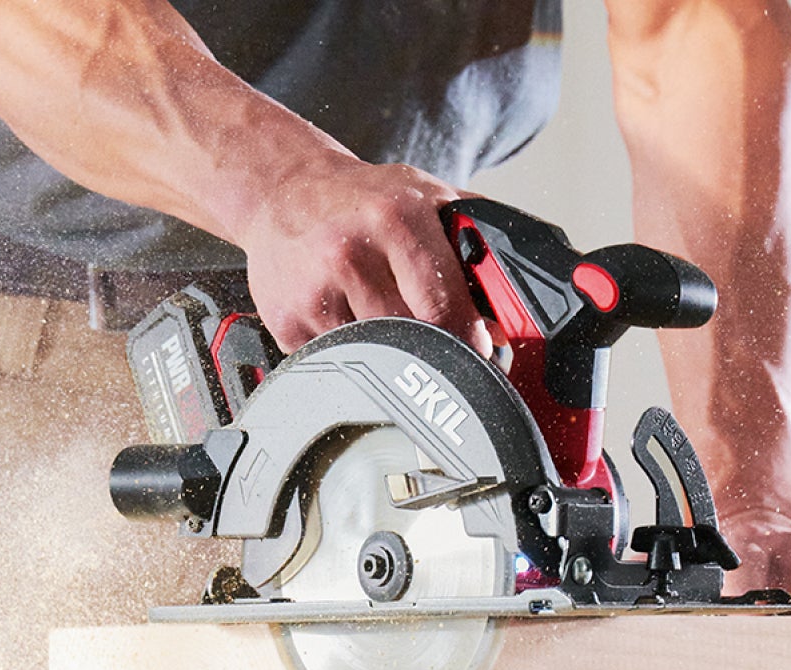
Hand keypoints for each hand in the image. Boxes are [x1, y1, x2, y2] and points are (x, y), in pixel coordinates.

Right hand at [237, 157, 491, 354]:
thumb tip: (508, 311)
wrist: (281, 190)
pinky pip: (334, 358)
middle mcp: (349, 253)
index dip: (467, 341)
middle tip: (434, 341)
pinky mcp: (286, 320)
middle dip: (430, 348)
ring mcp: (312, 291)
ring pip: (373, 355)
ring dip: (386, 350)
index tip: (477, 356)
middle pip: (410, 338)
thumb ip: (474, 241)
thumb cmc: (361, 197)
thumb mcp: (425, 197)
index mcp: (394, 219)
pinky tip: (342, 315)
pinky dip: (346, 349)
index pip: (443, 307)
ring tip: (381, 315)